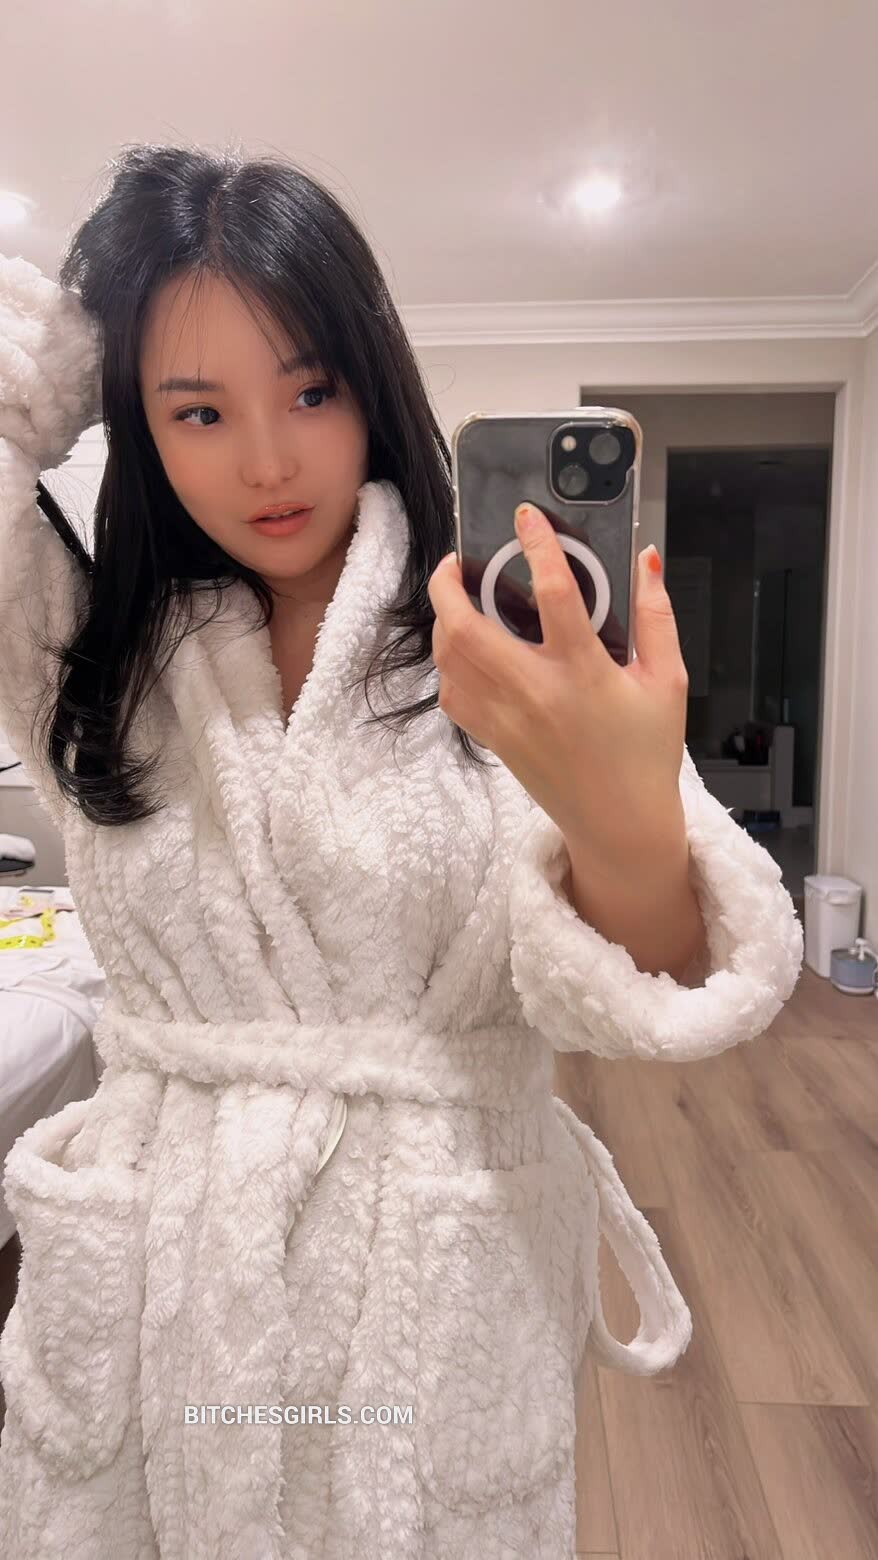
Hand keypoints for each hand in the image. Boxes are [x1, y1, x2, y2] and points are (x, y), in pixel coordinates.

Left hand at [426, 503, 689, 869]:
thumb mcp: (669, 681)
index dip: (537, 547)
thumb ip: (657, 616)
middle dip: (450, 584)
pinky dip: (448, 664)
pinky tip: (465, 649)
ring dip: (445, 621)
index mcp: (583, 674)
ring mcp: (506, 719)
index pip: (553, 596)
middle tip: (459, 560)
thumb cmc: (646, 754)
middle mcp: (535, 694)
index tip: (526, 516)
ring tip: (459, 598)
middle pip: (467, 628)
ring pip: (449, 659)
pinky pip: (451, 693)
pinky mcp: (492, 739)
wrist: (620, 825)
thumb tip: (646, 558)